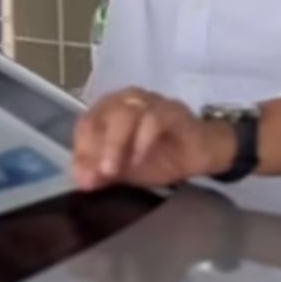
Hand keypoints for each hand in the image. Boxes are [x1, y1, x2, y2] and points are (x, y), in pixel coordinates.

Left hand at [73, 89, 236, 190]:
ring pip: (125, 113)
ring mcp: (150, 101)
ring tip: (112, 170)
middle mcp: (126, 100)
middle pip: (102, 116)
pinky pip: (154, 118)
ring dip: (115, 143)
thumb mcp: (125, 170)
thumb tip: (83, 181)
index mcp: (109, 111)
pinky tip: (139, 159)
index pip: (86, 124)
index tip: (83, 179)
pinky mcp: (173, 109)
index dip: (81, 151)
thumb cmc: (158, 158)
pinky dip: (143, 139)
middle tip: (96, 177)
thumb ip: (103, 172)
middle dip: (94, 149)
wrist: (199, 155)